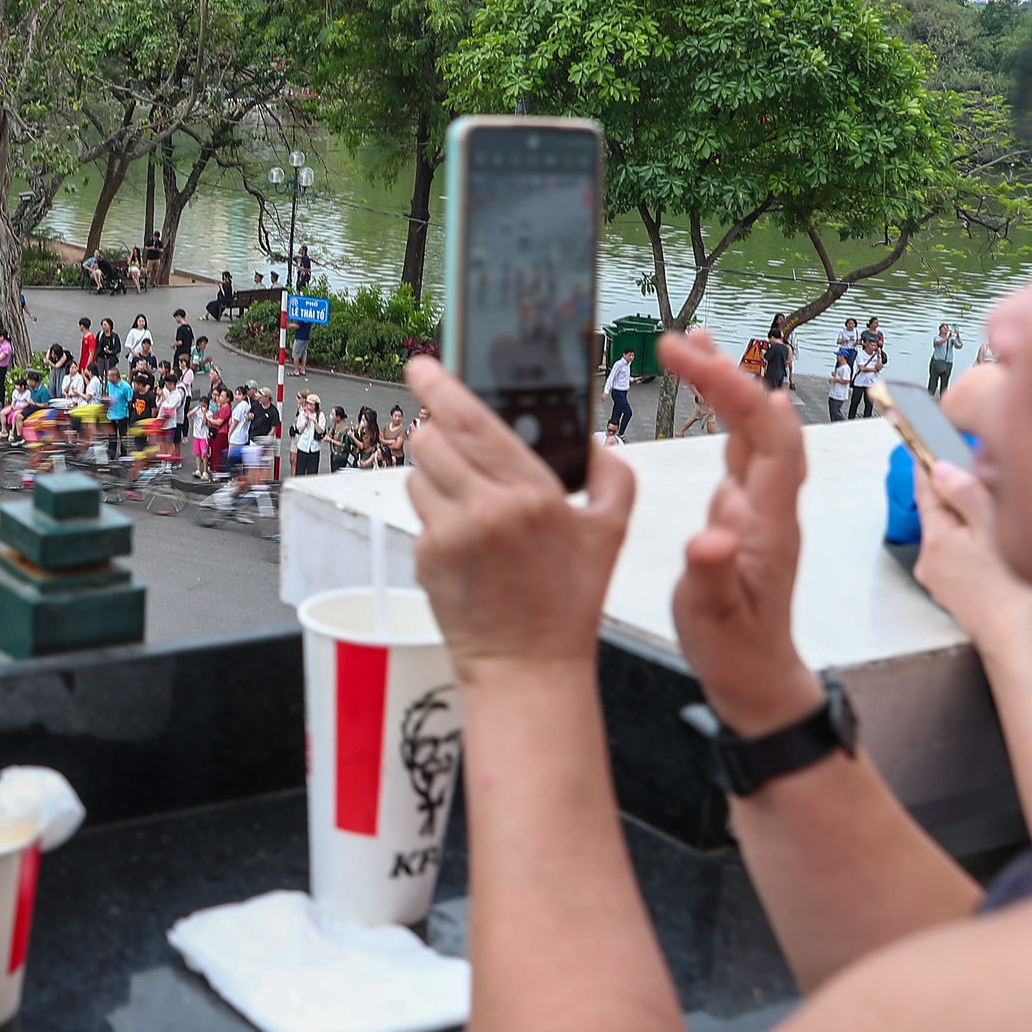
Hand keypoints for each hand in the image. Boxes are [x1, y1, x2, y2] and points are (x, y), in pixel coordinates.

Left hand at [402, 357, 635, 676]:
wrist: (527, 666)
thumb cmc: (569, 602)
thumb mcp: (610, 534)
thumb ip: (612, 475)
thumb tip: (591, 439)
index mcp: (533, 494)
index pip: (473, 421)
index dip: (440, 385)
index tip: (422, 365)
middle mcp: (486, 509)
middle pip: (432, 438)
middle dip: (437, 430)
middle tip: (452, 437)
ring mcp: (450, 534)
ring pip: (418, 472)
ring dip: (436, 474)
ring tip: (470, 502)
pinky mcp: (425, 557)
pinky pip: (419, 512)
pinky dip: (436, 514)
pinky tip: (467, 540)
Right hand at [658, 330, 822, 734]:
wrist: (757, 675)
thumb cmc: (734, 648)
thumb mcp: (713, 618)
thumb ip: (710, 574)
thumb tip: (709, 535)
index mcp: (770, 521)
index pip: (766, 437)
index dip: (733, 390)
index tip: (688, 358)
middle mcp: (773, 504)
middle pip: (764, 421)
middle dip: (725, 373)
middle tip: (678, 340)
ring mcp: (762, 505)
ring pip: (756, 429)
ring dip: (728, 384)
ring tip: (694, 345)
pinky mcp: (746, 510)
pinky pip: (743, 446)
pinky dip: (726, 411)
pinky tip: (712, 395)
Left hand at [912, 457, 1031, 656]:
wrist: (1022, 644)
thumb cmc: (1015, 592)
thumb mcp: (994, 530)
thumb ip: (966, 494)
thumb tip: (942, 468)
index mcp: (936, 538)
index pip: (925, 489)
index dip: (930, 464)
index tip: (926, 443)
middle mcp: (931, 559)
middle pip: (941, 512)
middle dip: (960, 495)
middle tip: (986, 483)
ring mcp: (941, 578)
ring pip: (954, 535)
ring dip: (971, 524)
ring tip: (1002, 524)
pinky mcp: (956, 593)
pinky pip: (963, 557)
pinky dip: (977, 548)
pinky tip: (1000, 553)